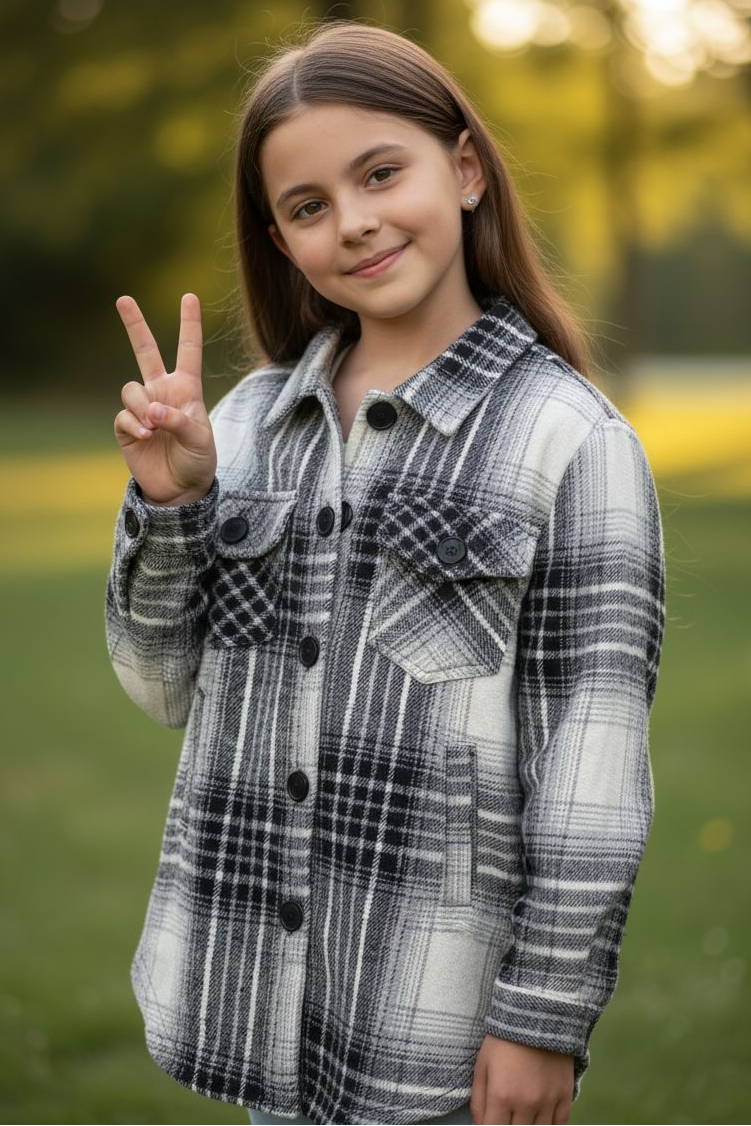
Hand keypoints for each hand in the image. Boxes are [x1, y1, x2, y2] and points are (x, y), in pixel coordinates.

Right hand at [114, 293, 216, 505]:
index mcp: (186, 389)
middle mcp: (162, 392)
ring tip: (154, 429)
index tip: (189, 296)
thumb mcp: (199, 439)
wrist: (180, 489)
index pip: (188, 350)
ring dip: (141, 408)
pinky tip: (145, 436)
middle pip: (145, 351)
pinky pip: (123, 415)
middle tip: (123, 298)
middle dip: (134, 325)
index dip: (189, 324)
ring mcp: (143, 408)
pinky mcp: (127, 427)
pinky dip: (133, 424)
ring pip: (130, 389)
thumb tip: (151, 410)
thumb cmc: (197, 460)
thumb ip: (178, 420)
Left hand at [470, 1034, 573, 1124]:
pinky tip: (541, 1121)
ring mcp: (548, 1102)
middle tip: (506, 1116)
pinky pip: (560, 1125)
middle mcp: (526, 1104)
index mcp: (501, 1095)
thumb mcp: (482, 1066)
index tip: (491, 1122)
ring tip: (521, 1118)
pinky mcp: (565, 1096)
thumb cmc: (503, 1041)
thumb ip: (478, 1100)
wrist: (536, 1016)